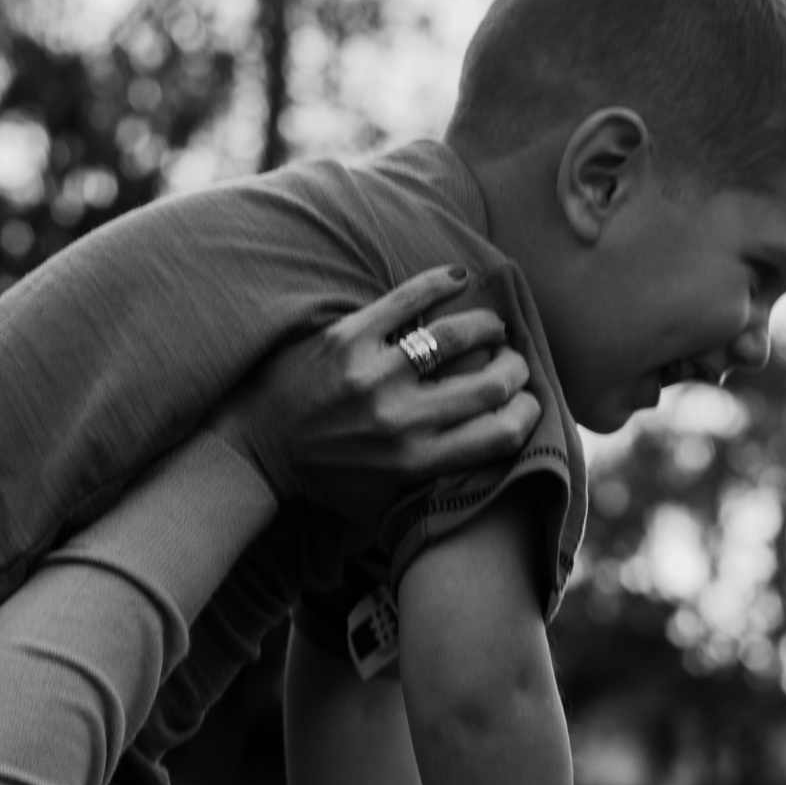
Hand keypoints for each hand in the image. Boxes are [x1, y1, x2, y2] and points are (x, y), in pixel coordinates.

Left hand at [213, 265, 539, 514]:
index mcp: (417, 464)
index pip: (502, 434)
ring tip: (491, 327)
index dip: (528, 413)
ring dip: (487, 325)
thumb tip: (497, 477)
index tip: (528, 402)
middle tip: (512, 361)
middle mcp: (400, 421)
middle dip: (515, 368)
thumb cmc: (329, 479)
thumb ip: (438, 493)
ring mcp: (373, 376)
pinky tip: (457, 279)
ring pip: (458, 336)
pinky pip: (408, 299)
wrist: (257, 449)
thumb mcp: (386, 505)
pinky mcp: (346, 339)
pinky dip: (440, 283)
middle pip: (490, 384)